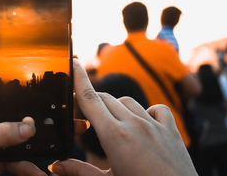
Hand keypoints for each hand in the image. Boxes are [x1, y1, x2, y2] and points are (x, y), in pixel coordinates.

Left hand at [0, 78, 45, 175]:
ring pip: (18, 134)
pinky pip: (19, 157)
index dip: (10, 77)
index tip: (33, 79)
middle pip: (12, 108)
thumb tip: (28, 127)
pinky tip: (37, 171)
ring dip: (32, 142)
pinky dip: (28, 164)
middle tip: (48, 118)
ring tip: (48, 146)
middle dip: (28, 114)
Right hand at [49, 60, 196, 175]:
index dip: (79, 78)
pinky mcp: (171, 131)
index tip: (73, 62)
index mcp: (113, 136)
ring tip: (113, 125)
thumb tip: (55, 165)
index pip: (90, 99)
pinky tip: (143, 124)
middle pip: (105, 98)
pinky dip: (147, 112)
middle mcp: (134, 124)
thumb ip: (79, 170)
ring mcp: (154, 125)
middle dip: (92, 101)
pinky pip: (157, 108)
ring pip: (128, 101)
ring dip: (116, 107)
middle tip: (85, 117)